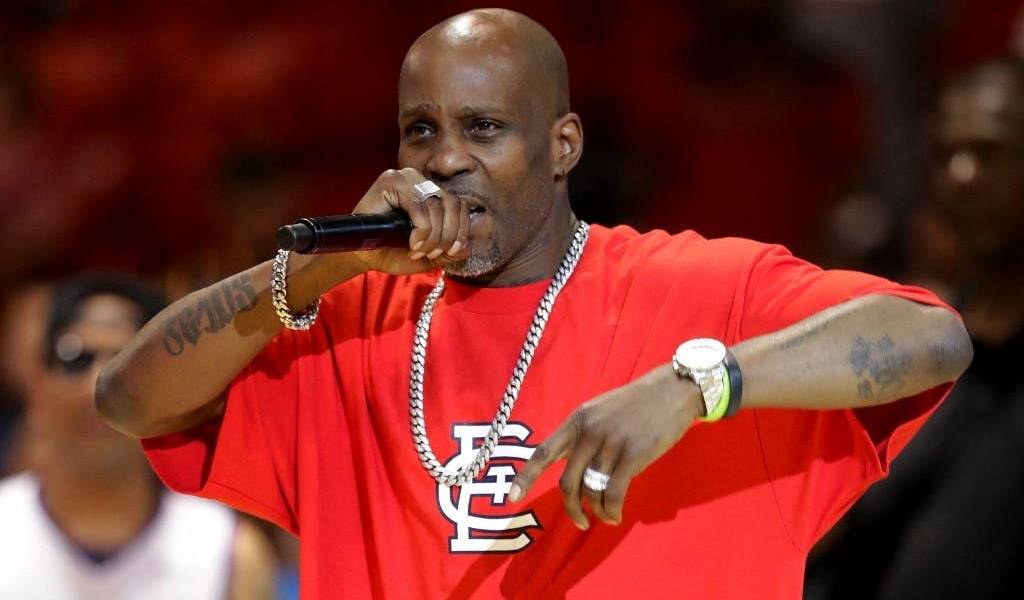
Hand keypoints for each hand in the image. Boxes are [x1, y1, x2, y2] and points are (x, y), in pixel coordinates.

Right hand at [349, 168, 470, 274]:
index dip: (462, 230)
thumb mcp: (429, 255)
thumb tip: (467, 248)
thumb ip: (449, 251)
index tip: (453, 251)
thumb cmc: (392, 252)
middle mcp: (421, 181)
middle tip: (434, 254)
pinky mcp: (392, 181)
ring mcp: (406, 178)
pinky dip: (422, 230)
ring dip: (433, 236)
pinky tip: (412, 244)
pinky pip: (419, 206)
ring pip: (436, 205)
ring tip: (419, 251)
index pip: (460, 205)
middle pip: (452, 203)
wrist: (362, 255)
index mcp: (432, 193)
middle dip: (448, 235)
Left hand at [509, 364, 703, 528]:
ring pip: (592, 490)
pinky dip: (612, 509)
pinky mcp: (632, 455)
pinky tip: (616, 515)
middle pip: (567, 482)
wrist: (671, 391)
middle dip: (571, 509)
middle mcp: (588, 432)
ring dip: (598, 510)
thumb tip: (573, 469)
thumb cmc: (636, 405)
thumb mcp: (600, 412)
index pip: (543, 452)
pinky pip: (614, 492)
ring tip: (607, 515)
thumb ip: (583, 436)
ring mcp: (610, 443)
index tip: (511, 498)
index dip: (526, 477)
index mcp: (577, 421)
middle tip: (580, 521)